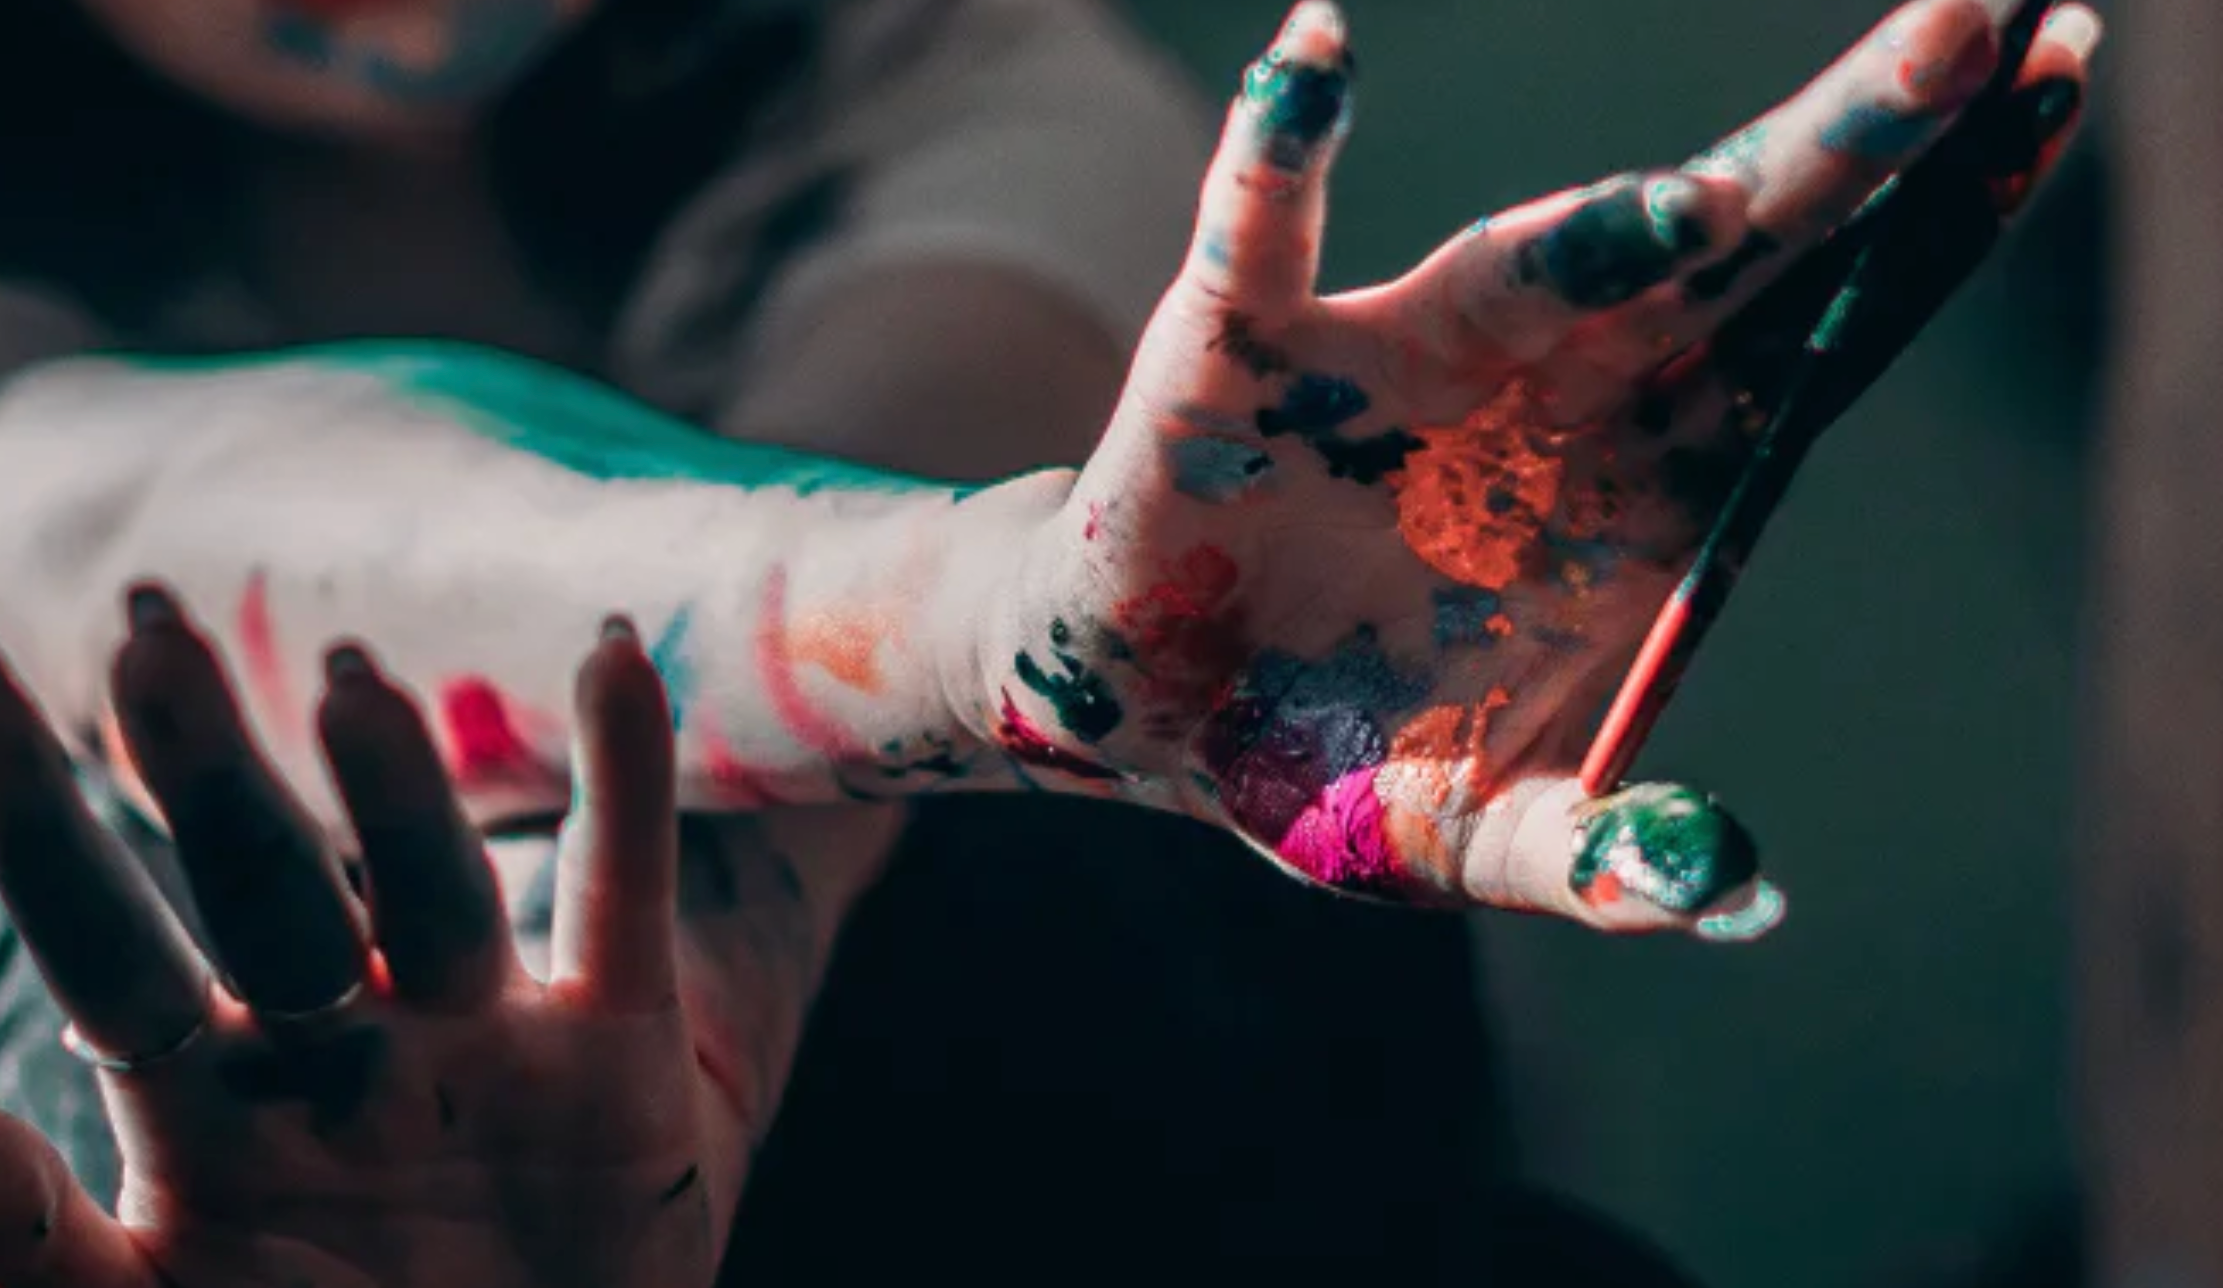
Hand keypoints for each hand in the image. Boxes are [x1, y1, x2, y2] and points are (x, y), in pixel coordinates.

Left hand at [0, 588, 739, 1287]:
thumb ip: (33, 1247)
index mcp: (208, 1108)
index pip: (105, 945)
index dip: (39, 823)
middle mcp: (337, 1045)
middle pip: (264, 884)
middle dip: (204, 765)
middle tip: (149, 627)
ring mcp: (478, 1038)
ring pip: (428, 885)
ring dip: (393, 783)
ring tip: (349, 683)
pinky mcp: (613, 1050)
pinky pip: (622, 896)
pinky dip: (628, 776)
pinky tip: (612, 651)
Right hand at [982, 0, 2096, 934]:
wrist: (1161, 714)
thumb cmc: (1340, 753)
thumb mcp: (1478, 834)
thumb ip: (1600, 861)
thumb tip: (1730, 891)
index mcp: (1649, 476)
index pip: (1828, 329)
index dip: (1942, 215)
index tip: (2060, 74)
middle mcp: (1553, 382)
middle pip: (1731, 251)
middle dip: (1855, 142)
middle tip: (1984, 10)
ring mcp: (1405, 354)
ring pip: (1531, 254)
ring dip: (1614, 219)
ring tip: (1710, 204)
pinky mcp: (1241, 350)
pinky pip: (1260, 234)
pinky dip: (1278, 150)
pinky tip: (1317, 57)